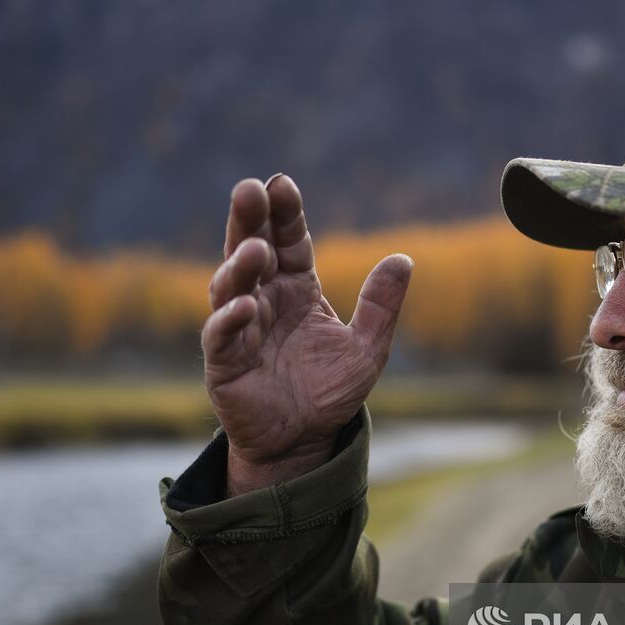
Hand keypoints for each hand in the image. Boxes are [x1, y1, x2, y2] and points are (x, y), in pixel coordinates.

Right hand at [202, 174, 412, 494]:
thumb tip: (403, 258)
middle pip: (251, 249)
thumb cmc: (329, 391)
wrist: (304, 441)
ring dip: (240, 266)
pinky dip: (228, 320)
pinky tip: (242, 306)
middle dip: (248, 220)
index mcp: (297, 288)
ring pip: (230, 287)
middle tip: (249, 190)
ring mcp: (240, 328)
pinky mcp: (224, 363)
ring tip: (255, 250)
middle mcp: (264, 300)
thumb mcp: (368, 349)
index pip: (289, 241)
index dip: (284, 213)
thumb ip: (381, 306)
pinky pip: (221, 336)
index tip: (282, 183)